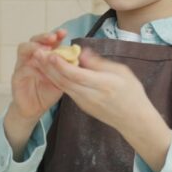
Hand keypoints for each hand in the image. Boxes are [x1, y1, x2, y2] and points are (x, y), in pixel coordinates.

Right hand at [8, 30, 68, 121]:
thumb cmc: (47, 91)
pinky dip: (32, 68)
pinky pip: (22, 69)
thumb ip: (66, 67)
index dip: (55, 35)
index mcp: (43, 55)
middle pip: (33, 40)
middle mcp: (31, 57)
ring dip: (34, 47)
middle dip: (43, 37)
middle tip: (53, 38)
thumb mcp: (61, 78)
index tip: (63, 33)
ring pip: (23, 50)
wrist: (34, 109)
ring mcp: (22, 66)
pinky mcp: (16, 77)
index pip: (48, 41)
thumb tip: (79, 55)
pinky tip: (42, 72)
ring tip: (45, 49)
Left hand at [33, 47, 149, 130]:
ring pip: (62, 86)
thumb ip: (99, 63)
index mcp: (103, 85)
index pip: (77, 75)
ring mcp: (84, 102)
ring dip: (49, 73)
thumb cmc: (131, 92)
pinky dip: (56, 79)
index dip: (61, 65)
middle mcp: (90, 95)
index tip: (51, 53)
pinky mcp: (81, 105)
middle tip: (37, 52)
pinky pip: (67, 90)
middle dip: (48, 66)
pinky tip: (50, 69)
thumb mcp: (121, 72)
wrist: (134, 120)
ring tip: (39, 59)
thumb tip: (81, 52)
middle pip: (65, 81)